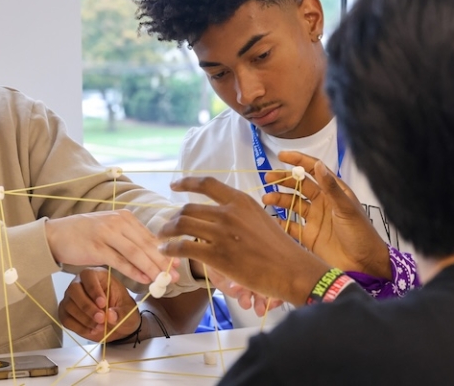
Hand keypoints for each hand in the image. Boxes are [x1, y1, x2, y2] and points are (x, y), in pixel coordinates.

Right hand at [45, 209, 178, 283]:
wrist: (56, 235)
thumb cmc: (85, 235)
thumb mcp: (110, 231)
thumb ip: (130, 240)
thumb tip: (152, 257)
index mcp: (124, 217)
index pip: (150, 236)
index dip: (165, 252)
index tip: (178, 265)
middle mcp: (118, 222)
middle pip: (146, 245)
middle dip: (163, 262)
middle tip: (176, 277)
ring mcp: (107, 233)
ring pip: (136, 253)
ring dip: (152, 268)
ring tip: (164, 281)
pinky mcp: (97, 247)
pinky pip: (120, 262)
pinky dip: (134, 272)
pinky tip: (144, 280)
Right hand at [59, 267, 139, 341]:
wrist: (117, 326)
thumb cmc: (122, 311)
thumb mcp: (128, 312)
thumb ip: (121, 313)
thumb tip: (110, 315)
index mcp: (98, 277)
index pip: (88, 275)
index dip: (93, 289)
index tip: (103, 304)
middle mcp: (81, 284)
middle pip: (74, 289)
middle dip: (87, 306)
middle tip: (101, 318)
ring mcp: (71, 298)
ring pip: (68, 305)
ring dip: (84, 318)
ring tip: (100, 326)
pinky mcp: (66, 313)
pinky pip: (66, 319)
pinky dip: (79, 327)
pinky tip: (92, 330)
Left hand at [158, 176, 329, 306]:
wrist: (291, 270)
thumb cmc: (279, 248)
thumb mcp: (259, 219)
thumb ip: (238, 214)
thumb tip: (218, 215)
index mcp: (240, 201)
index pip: (207, 183)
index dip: (186, 182)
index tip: (174, 185)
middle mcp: (229, 212)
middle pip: (188, 208)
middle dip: (172, 217)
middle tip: (167, 225)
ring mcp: (222, 233)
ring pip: (182, 225)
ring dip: (167, 231)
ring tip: (162, 237)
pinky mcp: (217, 255)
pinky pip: (184, 246)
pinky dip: (170, 248)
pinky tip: (166, 251)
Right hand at [264, 151, 390, 278]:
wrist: (364, 264)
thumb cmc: (360, 233)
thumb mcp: (346, 208)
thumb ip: (330, 187)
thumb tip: (317, 164)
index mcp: (333, 192)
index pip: (313, 170)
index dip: (298, 161)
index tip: (281, 155)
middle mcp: (321, 202)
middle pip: (298, 186)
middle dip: (283, 180)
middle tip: (268, 178)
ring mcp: (314, 219)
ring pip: (291, 204)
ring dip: (279, 199)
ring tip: (267, 199)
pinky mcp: (308, 235)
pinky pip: (290, 226)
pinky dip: (279, 222)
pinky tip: (271, 218)